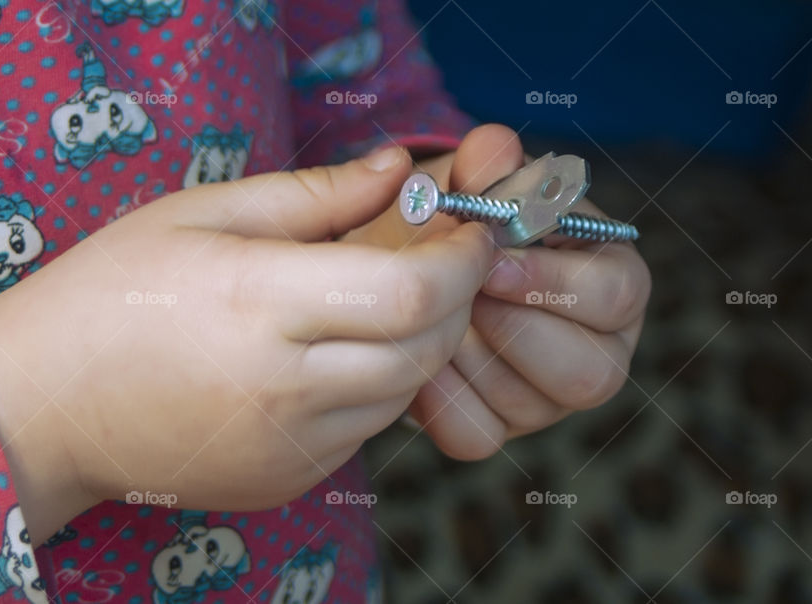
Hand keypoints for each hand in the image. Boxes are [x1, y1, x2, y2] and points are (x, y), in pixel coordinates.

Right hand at [0, 147, 496, 539]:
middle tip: (438, 260)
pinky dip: (375, 385)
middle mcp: (284, 387)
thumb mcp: (200, 215)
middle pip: (425, 347)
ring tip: (384, 302)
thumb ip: (313, 194)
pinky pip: (364, 428)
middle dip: (454, 298)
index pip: (409, 294)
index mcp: (257, 303)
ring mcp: (289, 446)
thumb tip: (398, 168)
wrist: (44, 407)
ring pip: (404, 391)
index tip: (465, 232)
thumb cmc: (109, 293)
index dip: (459, 262)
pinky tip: (336, 354)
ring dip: (418, 342)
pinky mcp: (286, 480)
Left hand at [345, 125, 650, 459]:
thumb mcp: (465, 184)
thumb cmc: (453, 225)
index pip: (617, 295)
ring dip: (470, 358)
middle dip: (514, 331)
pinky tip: (414, 359)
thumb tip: (493, 149)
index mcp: (608, 283)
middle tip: (460, 296)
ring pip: (530, 407)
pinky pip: (475, 435)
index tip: (494, 261)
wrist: (401, 275)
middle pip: (591, 373)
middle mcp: (594, 350)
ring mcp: (545, 400)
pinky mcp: (496, 429)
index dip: (556, 282)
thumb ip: (484, 163)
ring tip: (431, 317)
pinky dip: (437, 399)